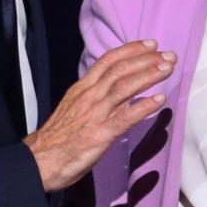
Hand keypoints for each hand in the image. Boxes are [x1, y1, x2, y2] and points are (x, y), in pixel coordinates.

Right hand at [24, 39, 174, 191]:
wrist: (38, 162)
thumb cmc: (57, 137)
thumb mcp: (73, 106)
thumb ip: (93, 96)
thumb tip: (117, 89)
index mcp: (82, 88)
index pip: (108, 61)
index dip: (131, 50)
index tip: (151, 44)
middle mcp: (89, 96)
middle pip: (120, 70)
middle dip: (146, 60)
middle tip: (168, 55)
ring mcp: (95, 114)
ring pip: (125, 87)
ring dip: (149, 75)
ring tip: (168, 68)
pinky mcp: (101, 134)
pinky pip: (126, 117)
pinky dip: (144, 107)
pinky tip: (159, 100)